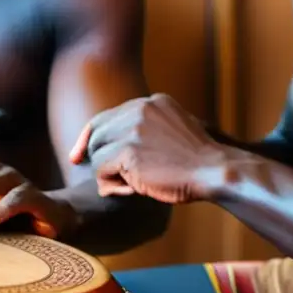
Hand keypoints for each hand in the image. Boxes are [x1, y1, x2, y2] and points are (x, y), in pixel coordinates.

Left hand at [72, 93, 225, 203]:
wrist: (215, 170)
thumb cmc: (198, 161)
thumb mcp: (174, 129)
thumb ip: (147, 129)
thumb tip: (112, 146)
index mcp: (151, 102)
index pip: (106, 116)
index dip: (89, 137)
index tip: (77, 155)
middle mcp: (139, 109)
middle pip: (97, 133)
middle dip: (96, 157)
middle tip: (109, 180)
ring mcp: (133, 128)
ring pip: (97, 153)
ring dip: (108, 174)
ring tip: (130, 185)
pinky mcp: (128, 151)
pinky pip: (101, 170)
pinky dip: (110, 185)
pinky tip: (131, 190)